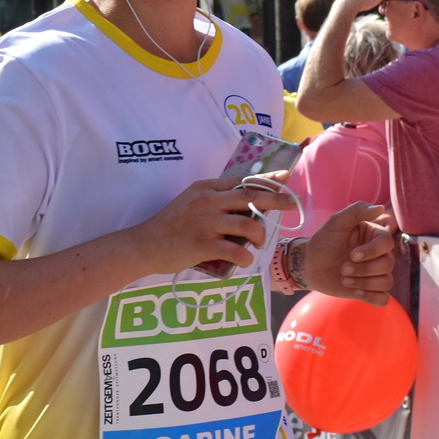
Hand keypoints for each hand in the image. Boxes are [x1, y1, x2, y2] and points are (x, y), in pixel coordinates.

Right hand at [124, 177, 301, 275]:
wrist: (145, 245)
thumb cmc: (170, 225)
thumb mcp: (190, 201)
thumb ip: (214, 198)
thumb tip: (246, 202)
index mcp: (206, 188)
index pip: (242, 180)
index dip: (267, 179)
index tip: (286, 177)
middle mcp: (208, 201)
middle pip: (252, 197)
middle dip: (277, 200)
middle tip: (294, 205)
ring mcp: (206, 223)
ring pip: (249, 226)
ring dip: (260, 236)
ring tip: (257, 243)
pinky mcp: (203, 245)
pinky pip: (237, 251)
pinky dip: (245, 258)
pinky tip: (243, 260)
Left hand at [301, 202, 395, 303]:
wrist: (309, 265)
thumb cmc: (323, 242)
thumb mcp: (336, 222)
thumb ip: (356, 211)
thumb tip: (380, 208)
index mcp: (374, 236)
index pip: (386, 243)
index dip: (372, 251)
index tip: (352, 255)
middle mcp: (378, 254)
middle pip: (388, 264)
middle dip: (364, 269)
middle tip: (343, 269)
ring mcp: (374, 273)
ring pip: (386, 282)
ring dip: (364, 283)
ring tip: (344, 279)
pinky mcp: (369, 289)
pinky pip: (383, 298)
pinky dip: (372, 297)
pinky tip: (356, 292)